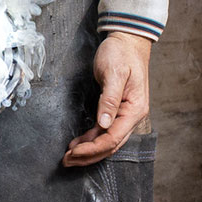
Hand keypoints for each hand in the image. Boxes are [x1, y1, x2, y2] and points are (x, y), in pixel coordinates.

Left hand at [62, 31, 151, 166]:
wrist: (127, 41)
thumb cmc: (122, 54)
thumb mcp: (115, 73)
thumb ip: (110, 100)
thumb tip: (104, 124)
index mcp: (135, 110)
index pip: (113, 138)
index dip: (92, 148)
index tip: (73, 152)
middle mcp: (132, 116)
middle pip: (110, 145)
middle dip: (88, 155)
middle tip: (66, 160)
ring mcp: (125, 115)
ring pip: (107, 141)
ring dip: (88, 150)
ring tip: (68, 157)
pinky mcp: (116, 111)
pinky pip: (104, 131)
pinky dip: (90, 139)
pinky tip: (77, 144)